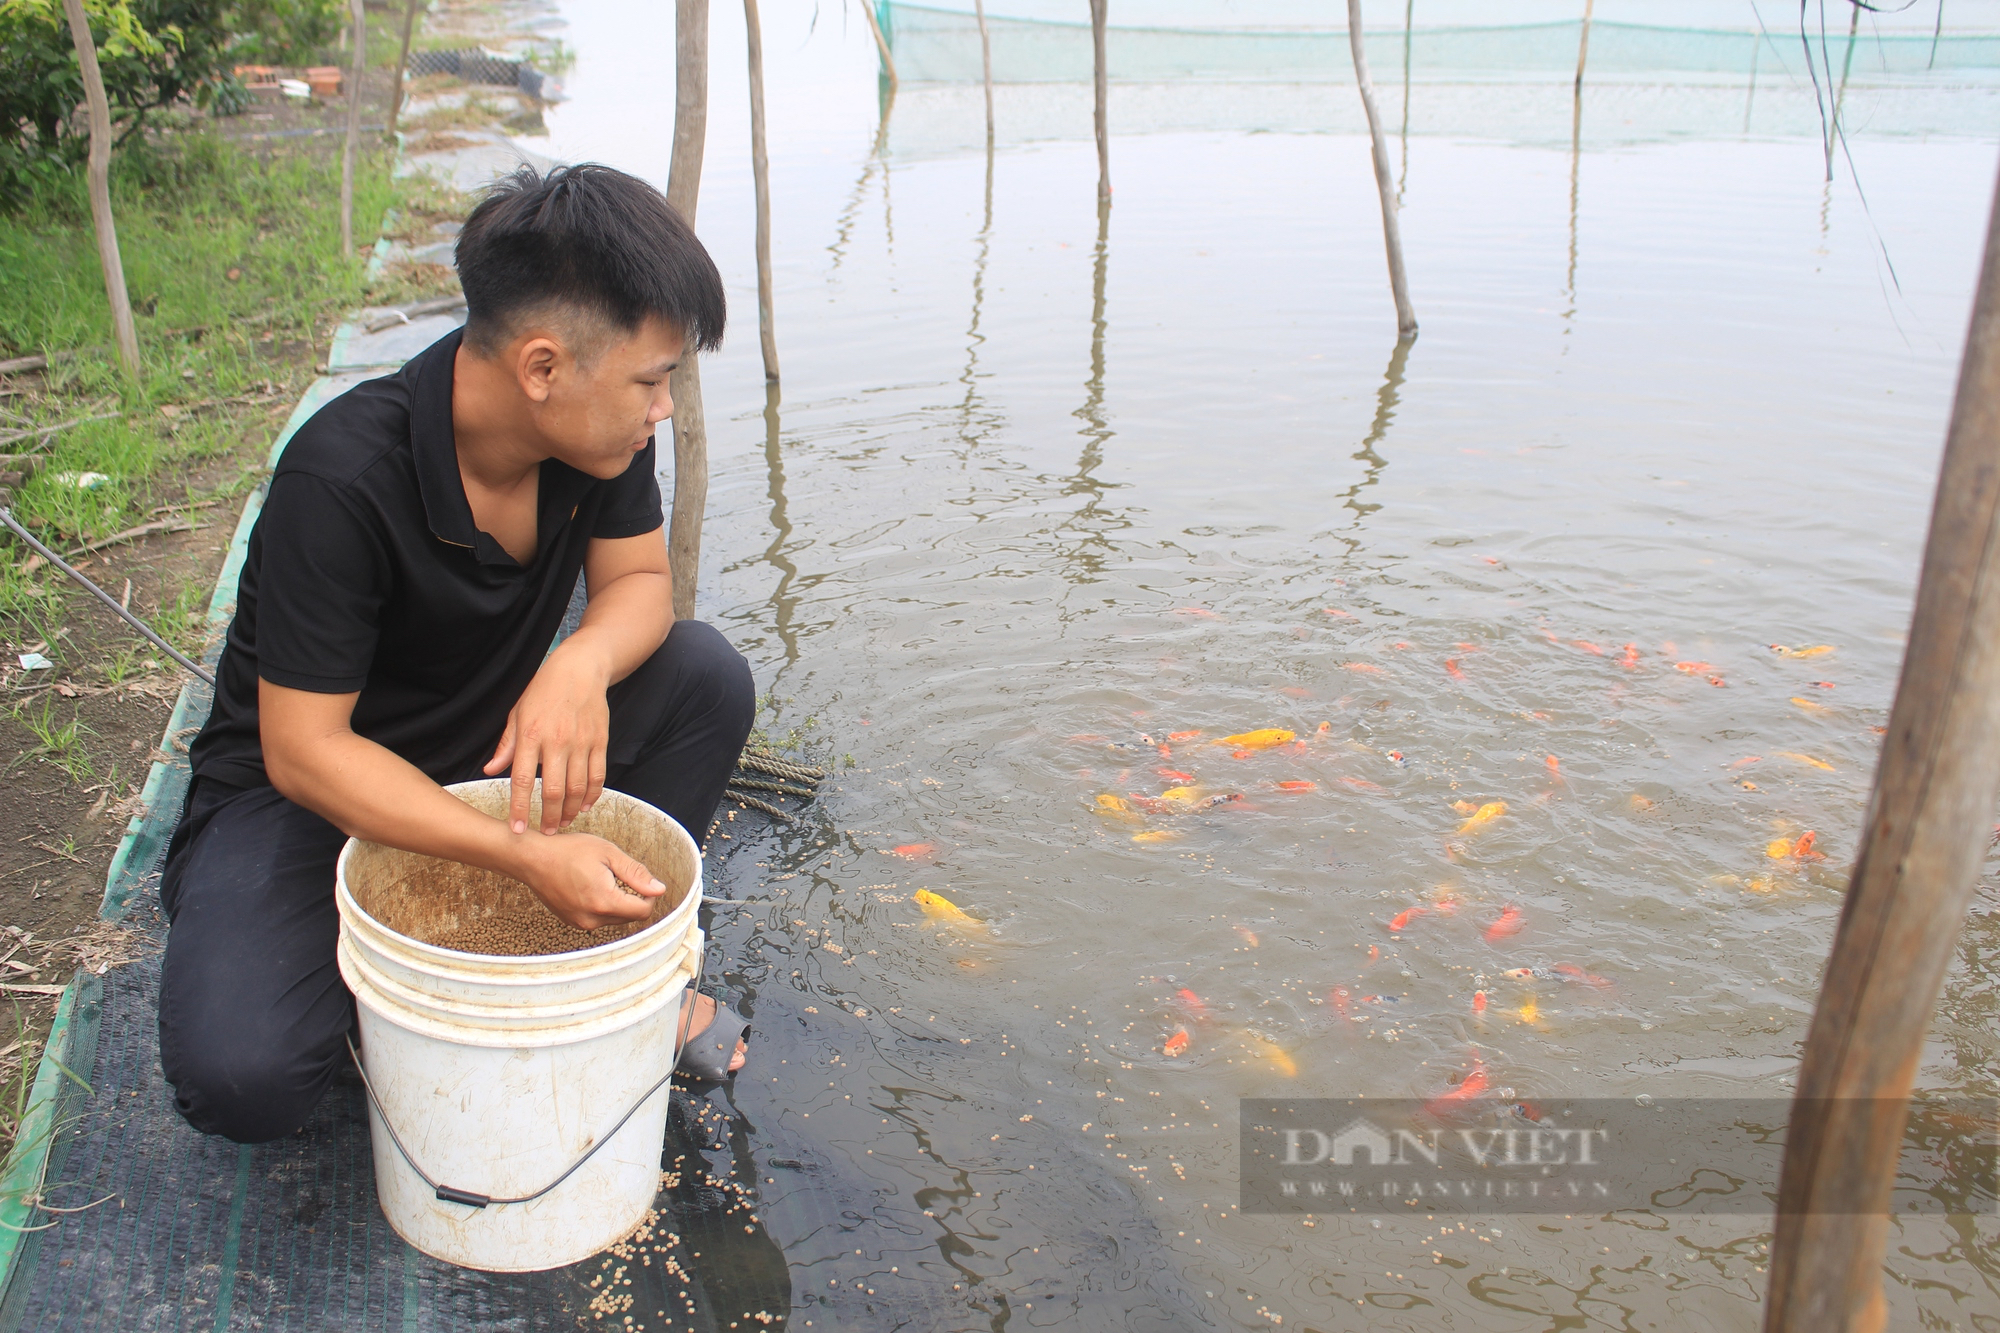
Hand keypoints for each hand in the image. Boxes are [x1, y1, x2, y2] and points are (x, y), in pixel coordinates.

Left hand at [483, 644, 611, 833]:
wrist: (580, 669)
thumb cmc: (544, 691)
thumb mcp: (518, 714)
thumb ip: (506, 746)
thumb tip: (490, 771)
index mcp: (531, 735)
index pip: (522, 780)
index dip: (519, 808)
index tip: (516, 829)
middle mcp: (557, 741)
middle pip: (554, 791)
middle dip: (549, 817)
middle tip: (546, 833)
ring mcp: (581, 742)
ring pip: (578, 788)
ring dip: (571, 811)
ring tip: (563, 823)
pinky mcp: (600, 741)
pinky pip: (598, 776)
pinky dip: (592, 795)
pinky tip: (584, 806)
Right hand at [517, 830, 664, 929]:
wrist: (532, 859)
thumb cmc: (568, 851)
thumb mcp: (608, 853)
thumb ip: (636, 873)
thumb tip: (659, 889)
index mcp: (604, 902)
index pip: (643, 911)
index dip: (649, 895)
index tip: (640, 879)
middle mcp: (592, 919)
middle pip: (630, 917)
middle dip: (632, 897)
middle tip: (617, 874)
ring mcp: (580, 923)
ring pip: (615, 919)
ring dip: (617, 902)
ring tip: (601, 879)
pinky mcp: (573, 922)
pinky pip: (599, 919)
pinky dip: (602, 905)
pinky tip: (590, 886)